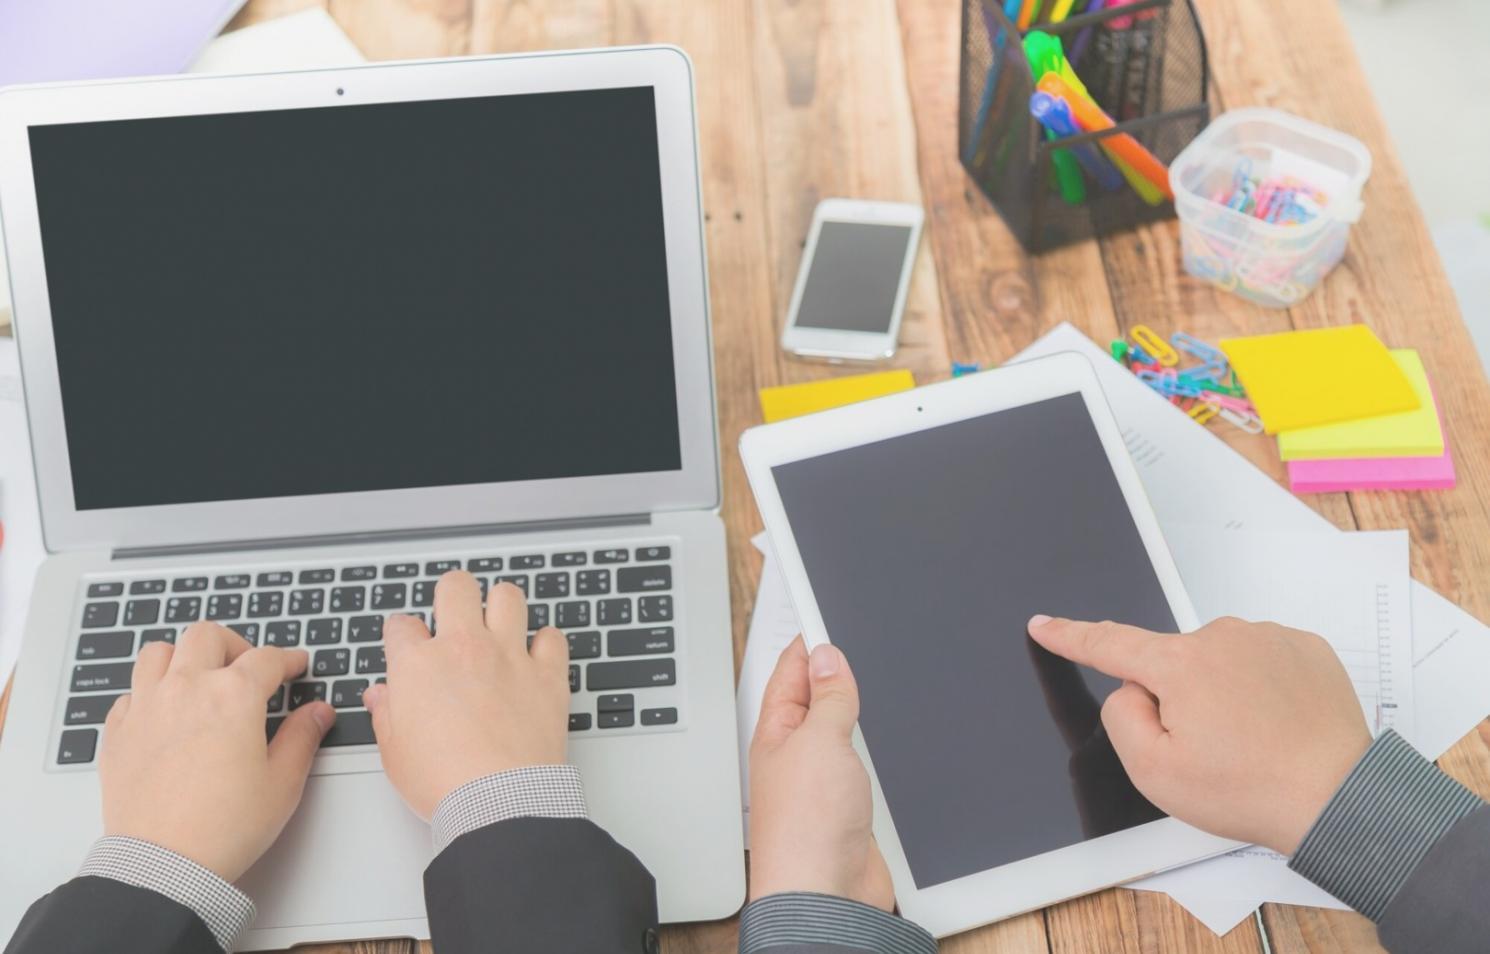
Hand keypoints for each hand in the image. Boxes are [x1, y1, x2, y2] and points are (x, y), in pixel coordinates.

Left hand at [100, 622, 333, 881]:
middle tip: (247, 668)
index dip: (288, 659)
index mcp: (233, 696)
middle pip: (208, 636)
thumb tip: (318, 712)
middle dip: (234, 645)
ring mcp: (146, 708)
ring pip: (159, 652)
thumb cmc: (225, 826)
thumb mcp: (283, 783)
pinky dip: (149, 693)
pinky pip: (130, 693)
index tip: (296, 666)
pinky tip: (165, 714)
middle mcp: (186, 690)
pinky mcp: (118, 733)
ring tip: (199, 679)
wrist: (164, 864)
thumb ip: (303, 737)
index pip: (267, 658)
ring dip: (184, 657)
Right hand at [362, 573, 569, 818]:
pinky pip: (553, 636)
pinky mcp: (547, 673)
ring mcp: (509, 656)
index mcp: (418, 665)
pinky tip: (538, 655)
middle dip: (452, 594)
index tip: (408, 646)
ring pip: (508, 596)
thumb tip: (381, 696)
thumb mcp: (394, 753)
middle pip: (456, 587)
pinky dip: (546, 642)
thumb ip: (386, 714)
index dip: (402, 635)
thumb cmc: (445, 782)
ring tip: (499, 623)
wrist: (500, 800)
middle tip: (455, 613)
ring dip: (502, 605)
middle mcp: (464, 648)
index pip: (402, 625)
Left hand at [748, 636, 893, 909]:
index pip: (789, 672)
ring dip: (849, 708)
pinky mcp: (848, 807)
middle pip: (812, 700)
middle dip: (830, 672)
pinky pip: (857, 763)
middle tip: (848, 639)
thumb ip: (829, 698)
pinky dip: (867, 746)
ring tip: (861, 678)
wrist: (826, 896)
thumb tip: (828, 657)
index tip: (822, 611)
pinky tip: (878, 739)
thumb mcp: (820, 742)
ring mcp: (821, 782)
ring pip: (836, 731)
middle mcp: (795, 756)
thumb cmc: (806, 829)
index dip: (807, 642)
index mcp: (776, 733)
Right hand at [1027, 615, 1371, 854]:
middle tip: (1210, 751)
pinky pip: (1260, 660)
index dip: (1070, 635)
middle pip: (1171, 663)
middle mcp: (1222, 637)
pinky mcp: (1305, 648)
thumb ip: (1120, 716)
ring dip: (1222, 693)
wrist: (1338, 799)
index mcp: (1178, 665)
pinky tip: (1276, 725)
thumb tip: (1132, 688)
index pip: (1109, 643)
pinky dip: (1259, 689)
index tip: (1044, 623)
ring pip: (1217, 661)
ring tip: (1251, 742)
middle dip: (1177, 699)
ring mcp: (1268, 637)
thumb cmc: (1249, 791)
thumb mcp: (1153, 772)